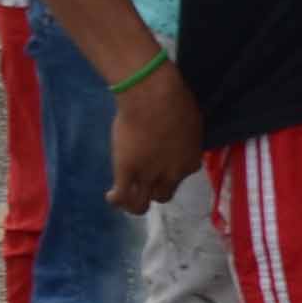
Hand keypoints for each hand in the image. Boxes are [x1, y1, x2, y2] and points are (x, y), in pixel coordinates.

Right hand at [109, 67, 202, 213]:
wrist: (154, 98)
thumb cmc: (175, 100)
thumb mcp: (190, 122)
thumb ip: (184, 136)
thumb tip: (179, 136)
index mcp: (190, 161)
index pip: (182, 176)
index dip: (170, 172)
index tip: (162, 165)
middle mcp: (172, 174)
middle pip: (164, 194)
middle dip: (154, 189)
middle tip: (143, 182)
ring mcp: (149, 176)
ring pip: (142, 203)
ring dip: (134, 204)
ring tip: (127, 199)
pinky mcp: (127, 172)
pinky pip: (122, 195)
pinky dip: (117, 199)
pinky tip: (111, 195)